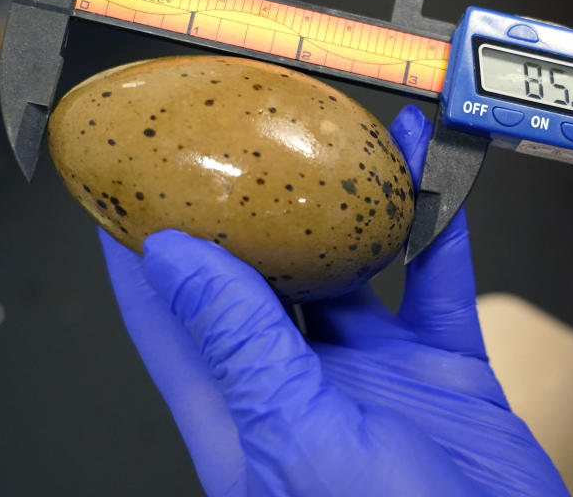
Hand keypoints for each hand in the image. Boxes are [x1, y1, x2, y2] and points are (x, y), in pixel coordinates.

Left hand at [99, 104, 567, 495]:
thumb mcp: (302, 442)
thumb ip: (243, 351)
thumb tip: (175, 260)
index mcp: (245, 411)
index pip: (171, 314)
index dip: (143, 243)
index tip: (130, 175)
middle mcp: (303, 385)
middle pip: (265, 274)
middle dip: (256, 202)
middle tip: (250, 130)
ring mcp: (374, 376)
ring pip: (356, 267)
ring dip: (357, 204)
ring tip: (355, 136)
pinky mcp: (441, 374)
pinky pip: (439, 286)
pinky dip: (442, 232)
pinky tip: (439, 182)